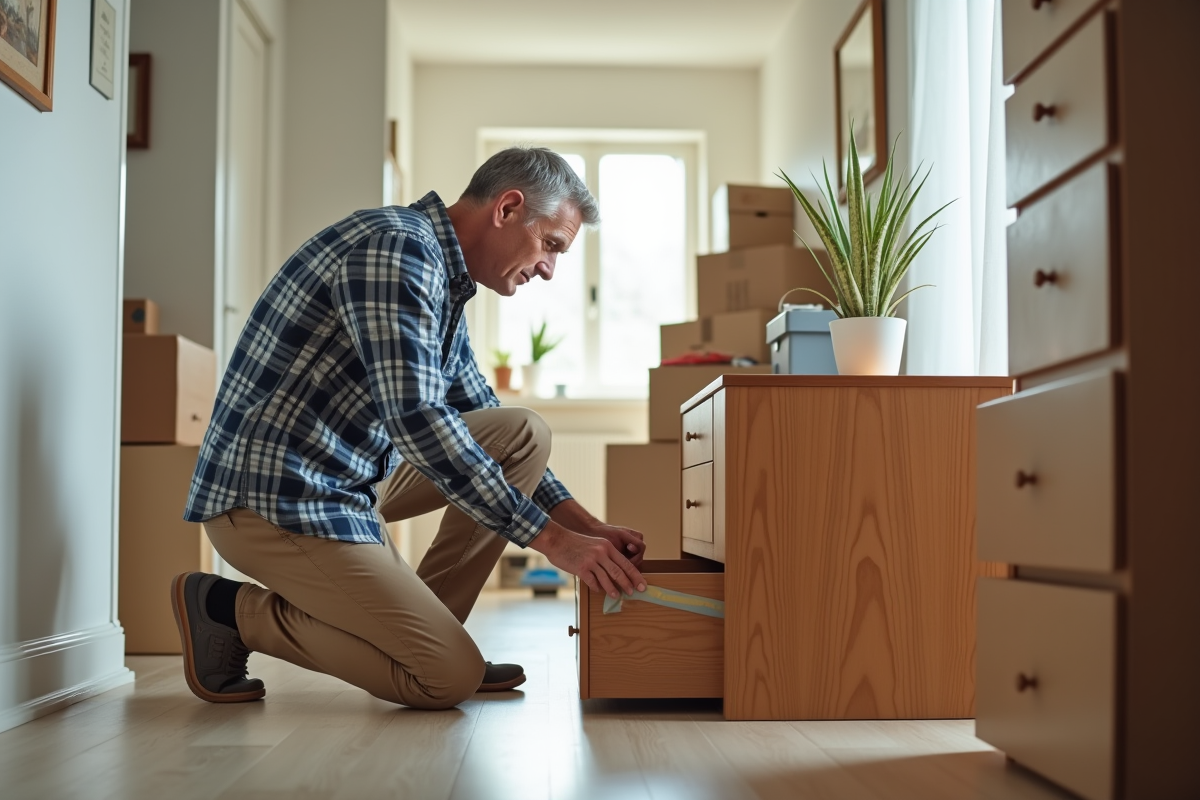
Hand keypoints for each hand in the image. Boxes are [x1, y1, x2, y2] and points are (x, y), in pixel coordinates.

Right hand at [529, 521, 646, 599]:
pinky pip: (592, 582)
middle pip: (619, 572)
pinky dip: (597, 588)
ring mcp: (591, 560)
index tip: (642, 584)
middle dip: (628, 584)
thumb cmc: (575, 543)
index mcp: (607, 547)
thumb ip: (605, 556)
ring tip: (617, 596)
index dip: (635, 575)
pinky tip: (598, 591)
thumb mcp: (594, 545)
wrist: (557, 540)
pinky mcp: (581, 568)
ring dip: (613, 589)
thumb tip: (614, 573)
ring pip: (607, 579)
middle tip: (634, 593)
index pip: (626, 563)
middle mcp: (602, 552)